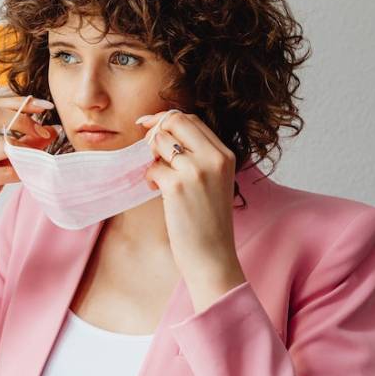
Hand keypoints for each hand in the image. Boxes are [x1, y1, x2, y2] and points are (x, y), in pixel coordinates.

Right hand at [0, 94, 55, 244]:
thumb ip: (19, 146)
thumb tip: (52, 131)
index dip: (19, 102)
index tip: (43, 106)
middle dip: (24, 119)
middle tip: (44, 131)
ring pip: (3, 144)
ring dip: (27, 149)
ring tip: (38, 156)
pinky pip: (6, 171)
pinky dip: (22, 171)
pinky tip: (28, 175)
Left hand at [136, 110, 246, 308]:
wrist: (213, 256)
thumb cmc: (207, 222)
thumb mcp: (213, 181)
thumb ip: (198, 156)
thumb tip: (161, 133)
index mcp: (225, 154)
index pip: (192, 119)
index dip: (166, 119)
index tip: (149, 127)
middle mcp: (214, 158)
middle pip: (175, 121)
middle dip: (155, 131)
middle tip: (148, 151)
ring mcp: (196, 170)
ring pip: (160, 141)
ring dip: (151, 157)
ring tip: (158, 178)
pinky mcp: (177, 186)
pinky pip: (152, 167)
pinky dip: (149, 178)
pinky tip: (156, 191)